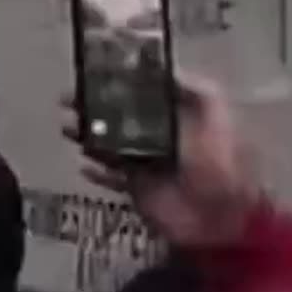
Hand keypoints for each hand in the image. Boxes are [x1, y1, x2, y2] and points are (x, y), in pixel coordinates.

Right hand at [62, 74, 257, 247]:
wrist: (219, 221)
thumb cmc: (222, 169)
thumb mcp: (218, 121)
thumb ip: (200, 93)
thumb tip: (173, 69)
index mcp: (180, 118)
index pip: (146, 94)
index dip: (122, 83)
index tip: (98, 73)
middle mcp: (160, 137)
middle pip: (120, 117)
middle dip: (94, 107)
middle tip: (70, 99)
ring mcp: (147, 164)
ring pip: (109, 145)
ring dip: (88, 136)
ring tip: (69, 127)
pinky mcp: (136, 188)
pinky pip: (110, 178)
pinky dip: (97, 172)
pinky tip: (84, 165)